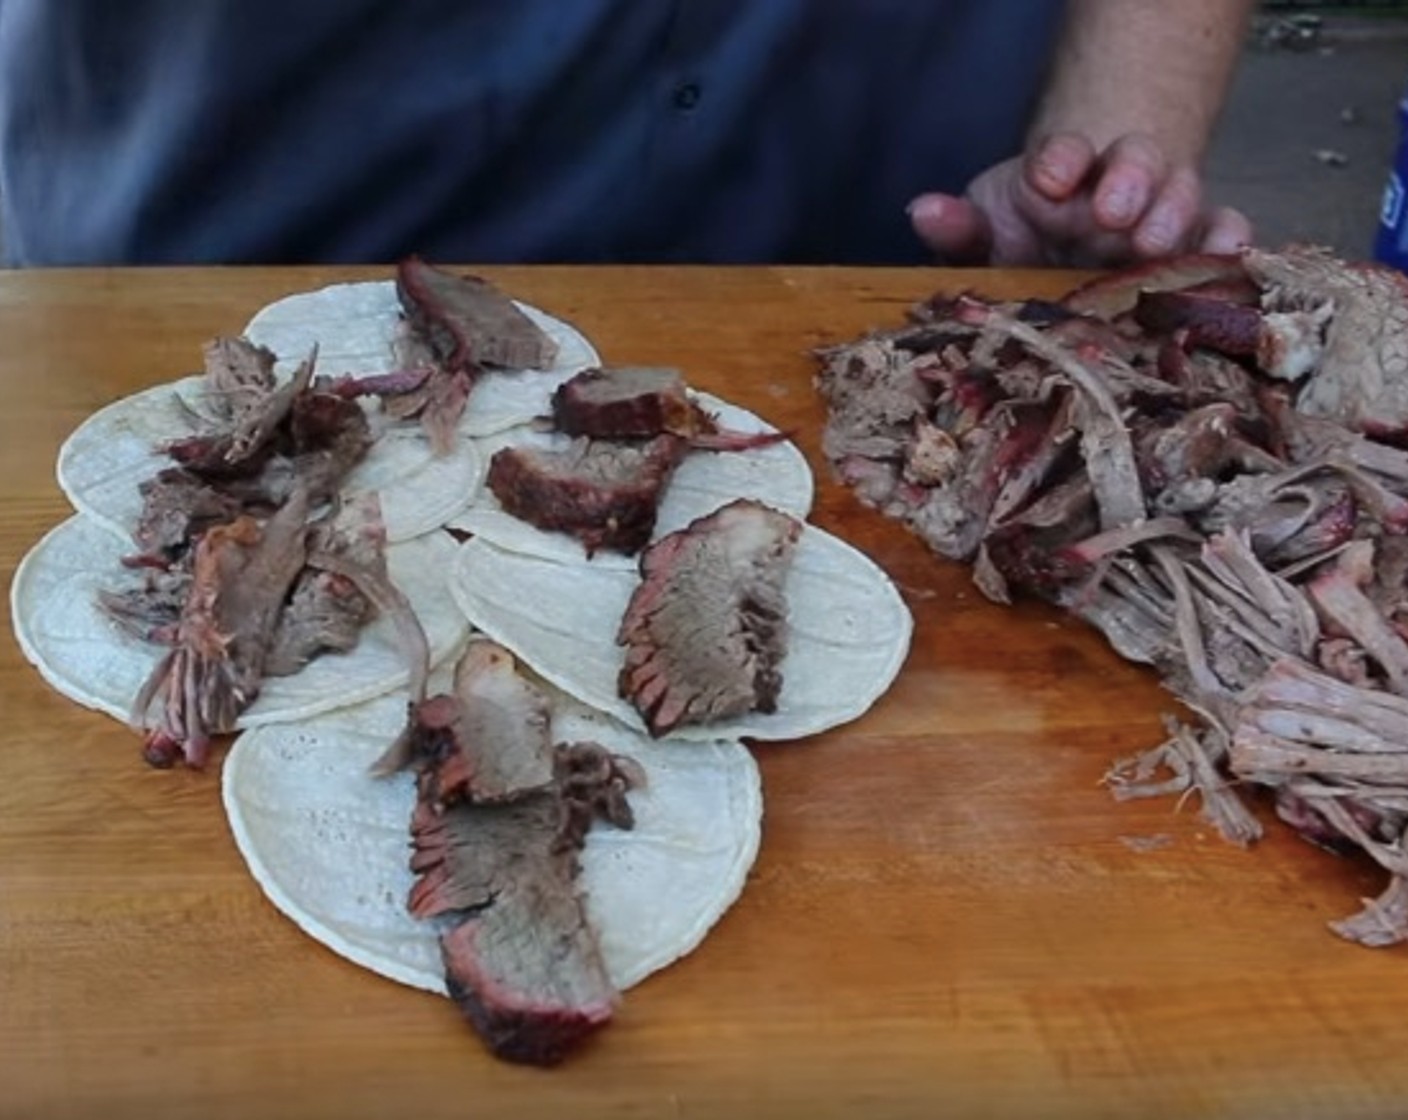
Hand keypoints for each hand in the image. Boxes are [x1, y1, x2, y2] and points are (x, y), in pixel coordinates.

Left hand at [907, 131, 1252, 266]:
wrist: (1069, 260)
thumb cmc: (1023, 245)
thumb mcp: (986, 236)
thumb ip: (959, 229)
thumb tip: (921, 212)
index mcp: (1058, 182)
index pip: (1061, 155)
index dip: (1058, 160)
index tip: (1048, 179)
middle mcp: (1114, 190)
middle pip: (1132, 164)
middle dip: (1126, 180)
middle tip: (1111, 211)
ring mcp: (1158, 213)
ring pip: (1178, 190)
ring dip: (1171, 209)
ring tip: (1154, 240)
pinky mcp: (1193, 243)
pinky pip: (1221, 228)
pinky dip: (1229, 235)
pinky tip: (1230, 252)